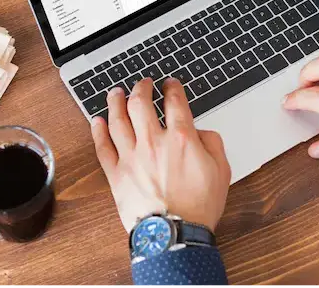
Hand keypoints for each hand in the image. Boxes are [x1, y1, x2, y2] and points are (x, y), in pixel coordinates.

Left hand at [90, 77, 230, 231]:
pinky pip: (102, 147)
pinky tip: (97, 121)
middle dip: (141, 88)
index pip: (174, 101)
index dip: (172, 88)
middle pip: (140, 103)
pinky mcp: (116, 174)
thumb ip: (212, 143)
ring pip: (117, 120)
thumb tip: (200, 133)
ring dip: (116, 102)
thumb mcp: (221, 170)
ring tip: (116, 93)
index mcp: (180, 138)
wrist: (175, 234)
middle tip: (143, 83)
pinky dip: (98, 131)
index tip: (170, 84)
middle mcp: (153, 142)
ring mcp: (131, 157)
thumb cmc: (198, 207)